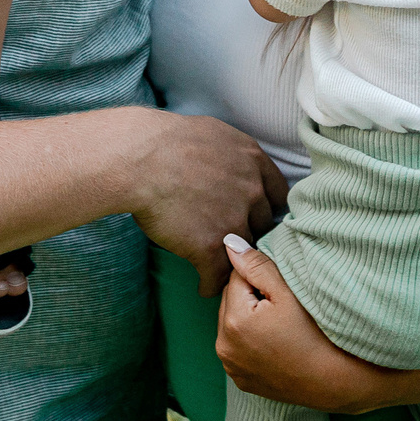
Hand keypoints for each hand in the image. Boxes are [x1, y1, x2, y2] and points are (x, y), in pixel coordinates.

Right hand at [128, 111, 290, 293]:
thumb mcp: (214, 133)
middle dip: (250, 231)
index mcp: (253, 161)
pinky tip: (204, 287)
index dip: (264, 207)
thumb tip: (230, 161)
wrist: (141, 160)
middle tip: (234, 241)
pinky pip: (219, 276)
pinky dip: (211, 284)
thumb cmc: (166, 141)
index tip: (253, 215)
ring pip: (244, 252)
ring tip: (222, 270)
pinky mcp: (211, 247)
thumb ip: (232, 153)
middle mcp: (252, 191)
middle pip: (263, 224)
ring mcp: (234, 220)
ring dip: (233, 260)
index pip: (278, 194)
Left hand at [216, 235, 397, 411]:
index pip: (235, 278)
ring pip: (231, 324)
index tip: (281, 290)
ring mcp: (231, 366)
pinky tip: (273, 343)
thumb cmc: (316, 333)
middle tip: (281, 307)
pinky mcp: (240, 380)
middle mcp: (224, 346)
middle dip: (250, 297)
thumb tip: (229, 244)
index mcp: (234, 320)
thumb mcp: (288, 293)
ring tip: (279, 325)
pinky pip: (237, 348)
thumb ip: (256, 265)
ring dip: (246, 318)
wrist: (333, 381)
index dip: (259, 277)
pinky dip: (248, 341)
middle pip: (230, 301)